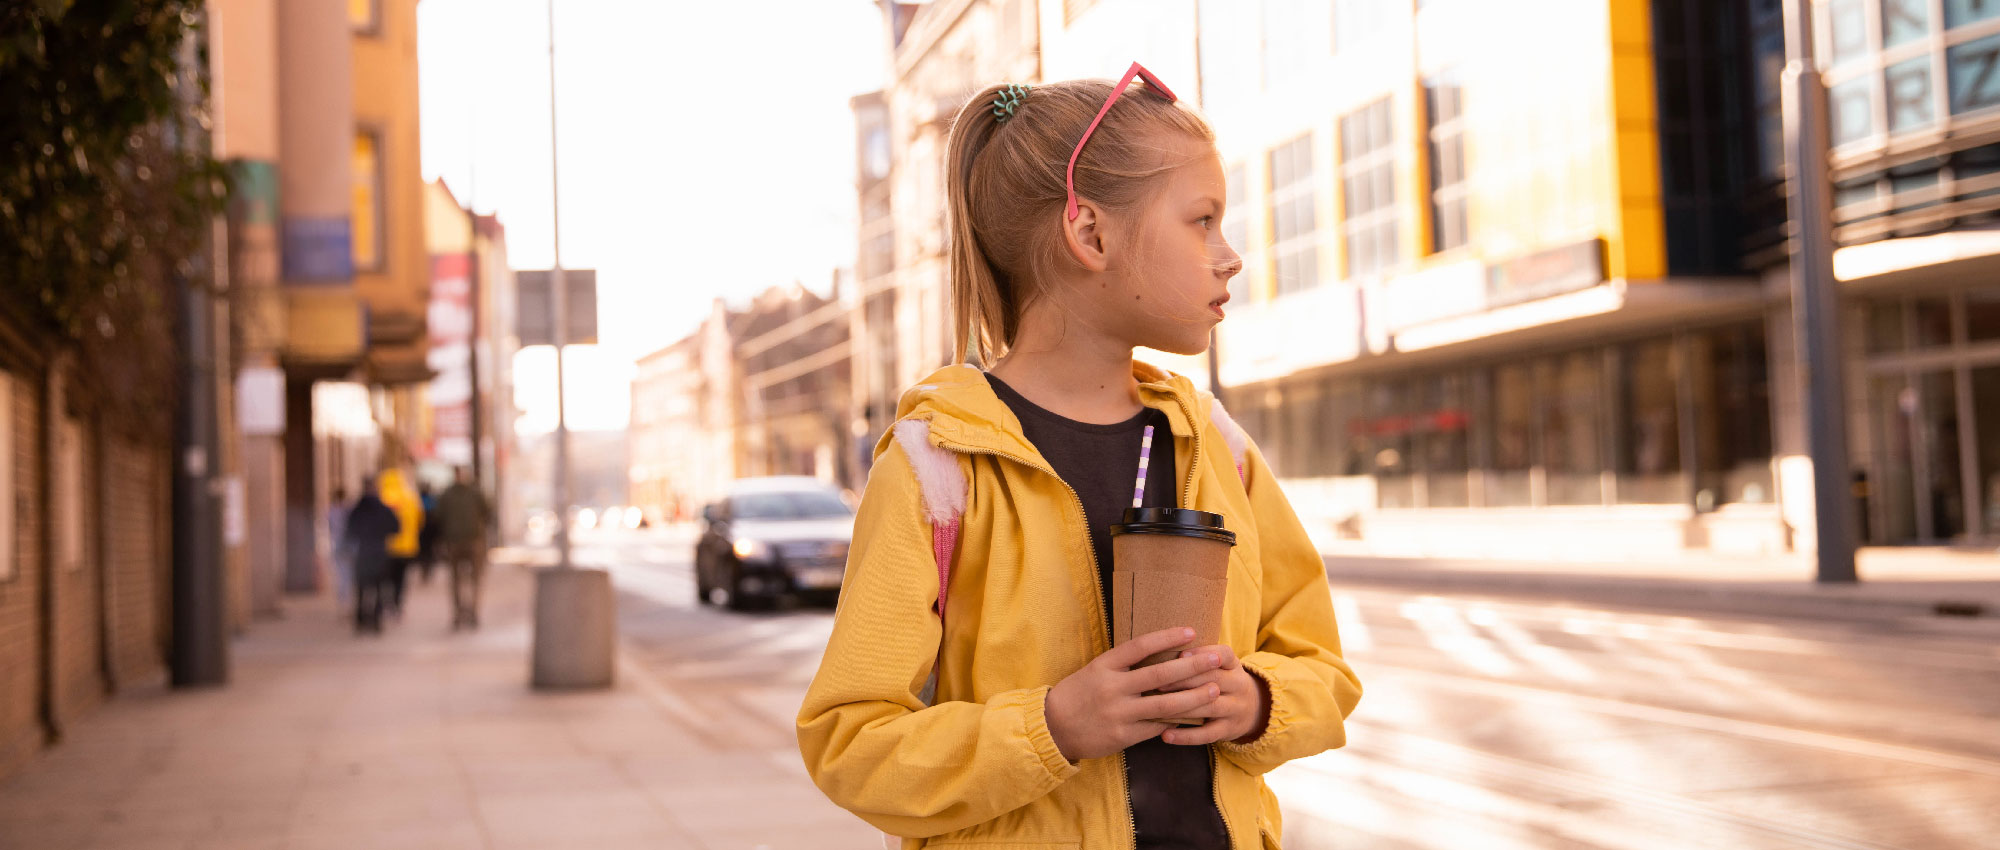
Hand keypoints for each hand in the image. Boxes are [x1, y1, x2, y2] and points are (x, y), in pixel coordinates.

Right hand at [1044, 627, 1225, 762]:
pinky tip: (1195, 716)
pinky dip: (1176, 722)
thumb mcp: (1095, 671)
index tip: (1191, 631)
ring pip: (1165, 705)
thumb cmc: (1077, 694)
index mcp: (1105, 666)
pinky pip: (1156, 728)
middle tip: (1216, 658)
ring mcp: (1119, 713)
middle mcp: (1113, 687)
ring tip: (1214, 689)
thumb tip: (1160, 655)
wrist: (1052, 727)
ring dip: (1194, 697)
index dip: (1167, 638)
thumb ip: (1123, 665)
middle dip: (1192, 666)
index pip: (1140, 646)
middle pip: (1160, 675)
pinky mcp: (1122, 736)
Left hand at [1153, 645, 1269, 745]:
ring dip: (1181, 706)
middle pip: (1213, 679)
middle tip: (1157, 682)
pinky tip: (1165, 735)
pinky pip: (1207, 735)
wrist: (1255, 711)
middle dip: (1184, 679)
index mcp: (1235, 666)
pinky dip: (1185, 736)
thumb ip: (1199, 660)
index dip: (1203, 653)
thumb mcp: (1221, 667)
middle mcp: (1239, 686)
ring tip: (1157, 706)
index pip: (1224, 654)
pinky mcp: (1228, 730)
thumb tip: (1160, 650)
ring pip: (1209, 707)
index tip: (1180, 655)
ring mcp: (1235, 709)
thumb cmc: (1224, 683)